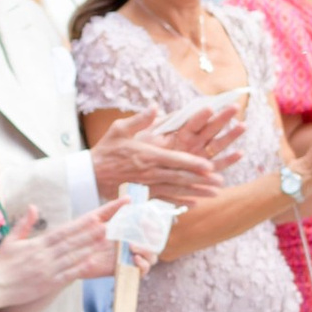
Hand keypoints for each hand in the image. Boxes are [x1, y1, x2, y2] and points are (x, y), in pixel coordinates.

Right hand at [0, 203, 118, 311]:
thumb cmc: (1, 264)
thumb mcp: (10, 240)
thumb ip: (24, 224)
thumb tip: (34, 206)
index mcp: (36, 244)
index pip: (62, 232)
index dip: (79, 225)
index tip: (93, 218)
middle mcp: (44, 256)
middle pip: (71, 243)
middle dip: (89, 234)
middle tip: (106, 226)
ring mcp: (47, 270)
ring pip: (72, 257)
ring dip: (89, 248)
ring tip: (104, 241)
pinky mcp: (48, 285)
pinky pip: (67, 275)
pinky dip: (80, 268)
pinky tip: (92, 262)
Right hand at [88, 106, 232, 207]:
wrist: (91, 174)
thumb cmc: (106, 150)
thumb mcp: (119, 129)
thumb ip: (140, 120)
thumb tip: (155, 107)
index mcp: (147, 155)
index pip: (175, 160)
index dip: (194, 164)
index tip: (210, 166)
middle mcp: (150, 172)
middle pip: (180, 177)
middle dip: (201, 181)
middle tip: (220, 182)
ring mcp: (148, 186)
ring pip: (177, 190)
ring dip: (197, 193)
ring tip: (214, 194)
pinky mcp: (144, 195)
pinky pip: (165, 200)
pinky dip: (180, 203)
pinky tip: (194, 204)